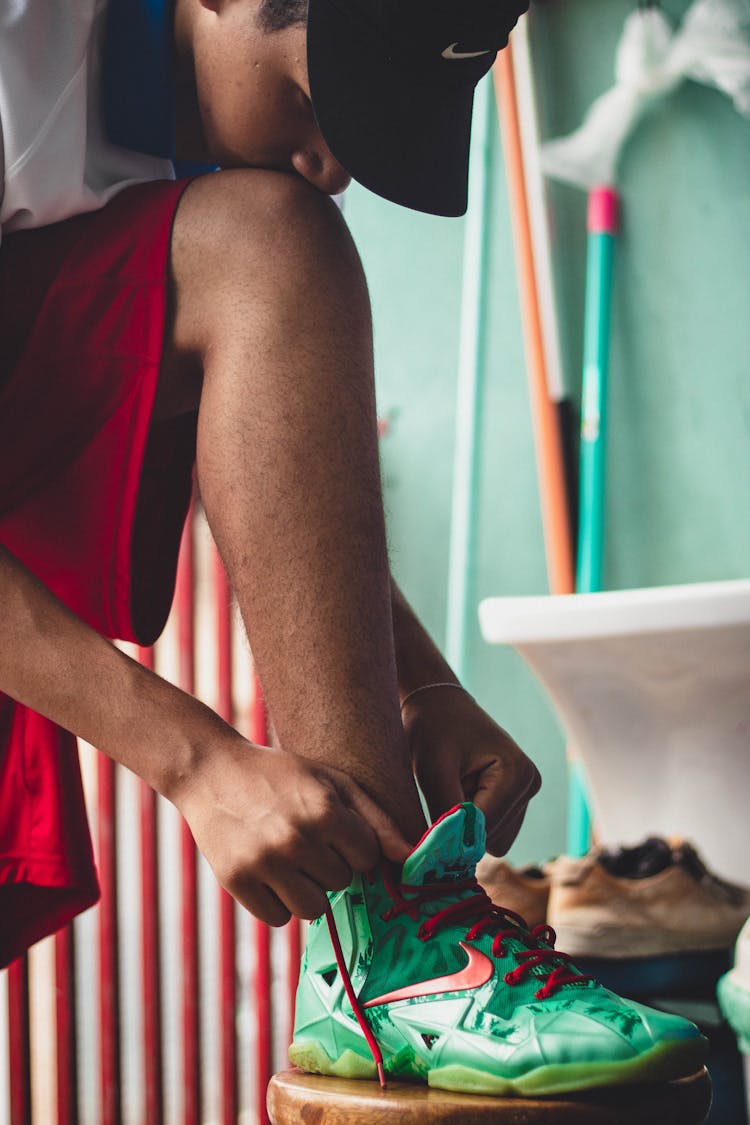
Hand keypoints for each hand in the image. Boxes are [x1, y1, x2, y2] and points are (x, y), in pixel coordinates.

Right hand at [173, 734, 410, 925]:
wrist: (212, 772)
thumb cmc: (280, 775)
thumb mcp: (332, 781)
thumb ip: (377, 819)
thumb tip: (411, 857)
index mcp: (324, 810)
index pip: (367, 857)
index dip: (354, 845)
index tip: (333, 831)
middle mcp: (296, 839)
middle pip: (340, 882)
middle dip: (329, 864)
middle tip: (305, 839)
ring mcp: (264, 862)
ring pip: (313, 909)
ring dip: (308, 890)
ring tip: (291, 860)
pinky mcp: (237, 881)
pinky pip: (277, 919)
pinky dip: (277, 903)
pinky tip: (269, 873)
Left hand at [402, 687, 540, 856]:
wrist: (437, 704)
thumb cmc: (433, 728)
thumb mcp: (433, 769)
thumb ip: (446, 815)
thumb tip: (448, 860)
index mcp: (517, 773)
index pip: (485, 830)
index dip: (452, 835)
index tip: (423, 831)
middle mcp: (529, 784)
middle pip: (491, 840)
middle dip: (460, 827)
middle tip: (438, 793)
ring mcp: (525, 793)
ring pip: (491, 841)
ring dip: (464, 826)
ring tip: (449, 788)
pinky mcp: (514, 800)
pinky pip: (491, 832)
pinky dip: (469, 822)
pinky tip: (457, 791)